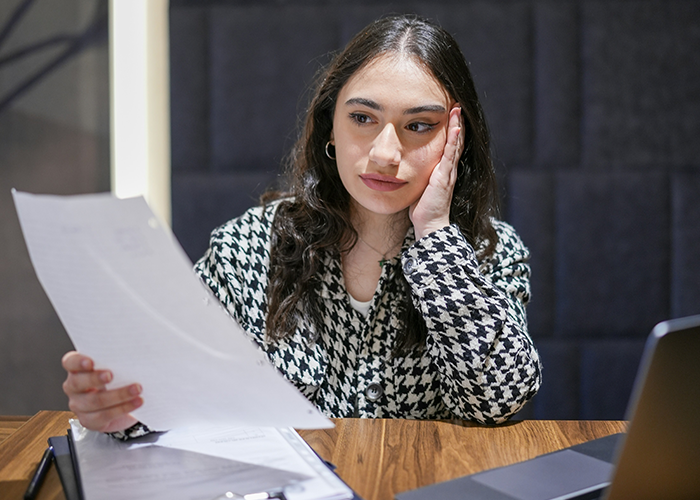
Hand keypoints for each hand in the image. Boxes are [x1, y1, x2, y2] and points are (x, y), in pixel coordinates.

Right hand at [62, 351, 142, 432]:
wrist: (121, 403)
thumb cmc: (117, 378)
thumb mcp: (115, 366)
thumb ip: (117, 359)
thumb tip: (134, 351)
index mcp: (77, 369)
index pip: (70, 362)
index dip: (78, 362)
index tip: (90, 362)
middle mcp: (74, 387)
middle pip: (78, 383)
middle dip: (95, 378)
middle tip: (111, 375)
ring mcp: (79, 405)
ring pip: (94, 401)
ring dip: (118, 395)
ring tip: (136, 389)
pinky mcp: (89, 420)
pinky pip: (105, 415)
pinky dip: (123, 408)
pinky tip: (136, 402)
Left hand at [409, 105, 463, 239]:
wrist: (430, 224)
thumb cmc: (423, 208)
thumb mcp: (419, 185)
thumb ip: (417, 174)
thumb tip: (404, 165)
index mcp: (442, 169)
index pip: (448, 145)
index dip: (450, 129)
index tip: (449, 113)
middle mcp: (448, 168)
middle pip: (455, 140)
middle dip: (456, 122)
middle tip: (457, 104)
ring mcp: (448, 172)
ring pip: (455, 144)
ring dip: (457, 126)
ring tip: (457, 109)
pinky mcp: (444, 177)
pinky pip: (450, 156)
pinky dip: (453, 141)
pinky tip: (454, 128)